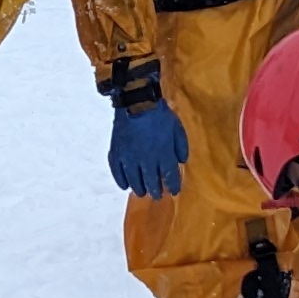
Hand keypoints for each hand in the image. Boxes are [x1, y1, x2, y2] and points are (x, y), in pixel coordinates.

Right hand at [103, 61, 186, 198]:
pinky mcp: (117, 153)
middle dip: (156, 191)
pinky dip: (121, 181)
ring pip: (135, 181)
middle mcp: (147, 160)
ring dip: (139, 189)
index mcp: (164, 154)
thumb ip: (181, 147)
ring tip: (142, 192)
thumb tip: (181, 161)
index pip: (169, 177)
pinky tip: (125, 186)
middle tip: (157, 195)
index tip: (173, 191)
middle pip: (151, 182)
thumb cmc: (160, 114)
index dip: (172, 186)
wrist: (137, 102)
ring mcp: (130, 158)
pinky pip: (117, 172)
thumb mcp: (177, 129)